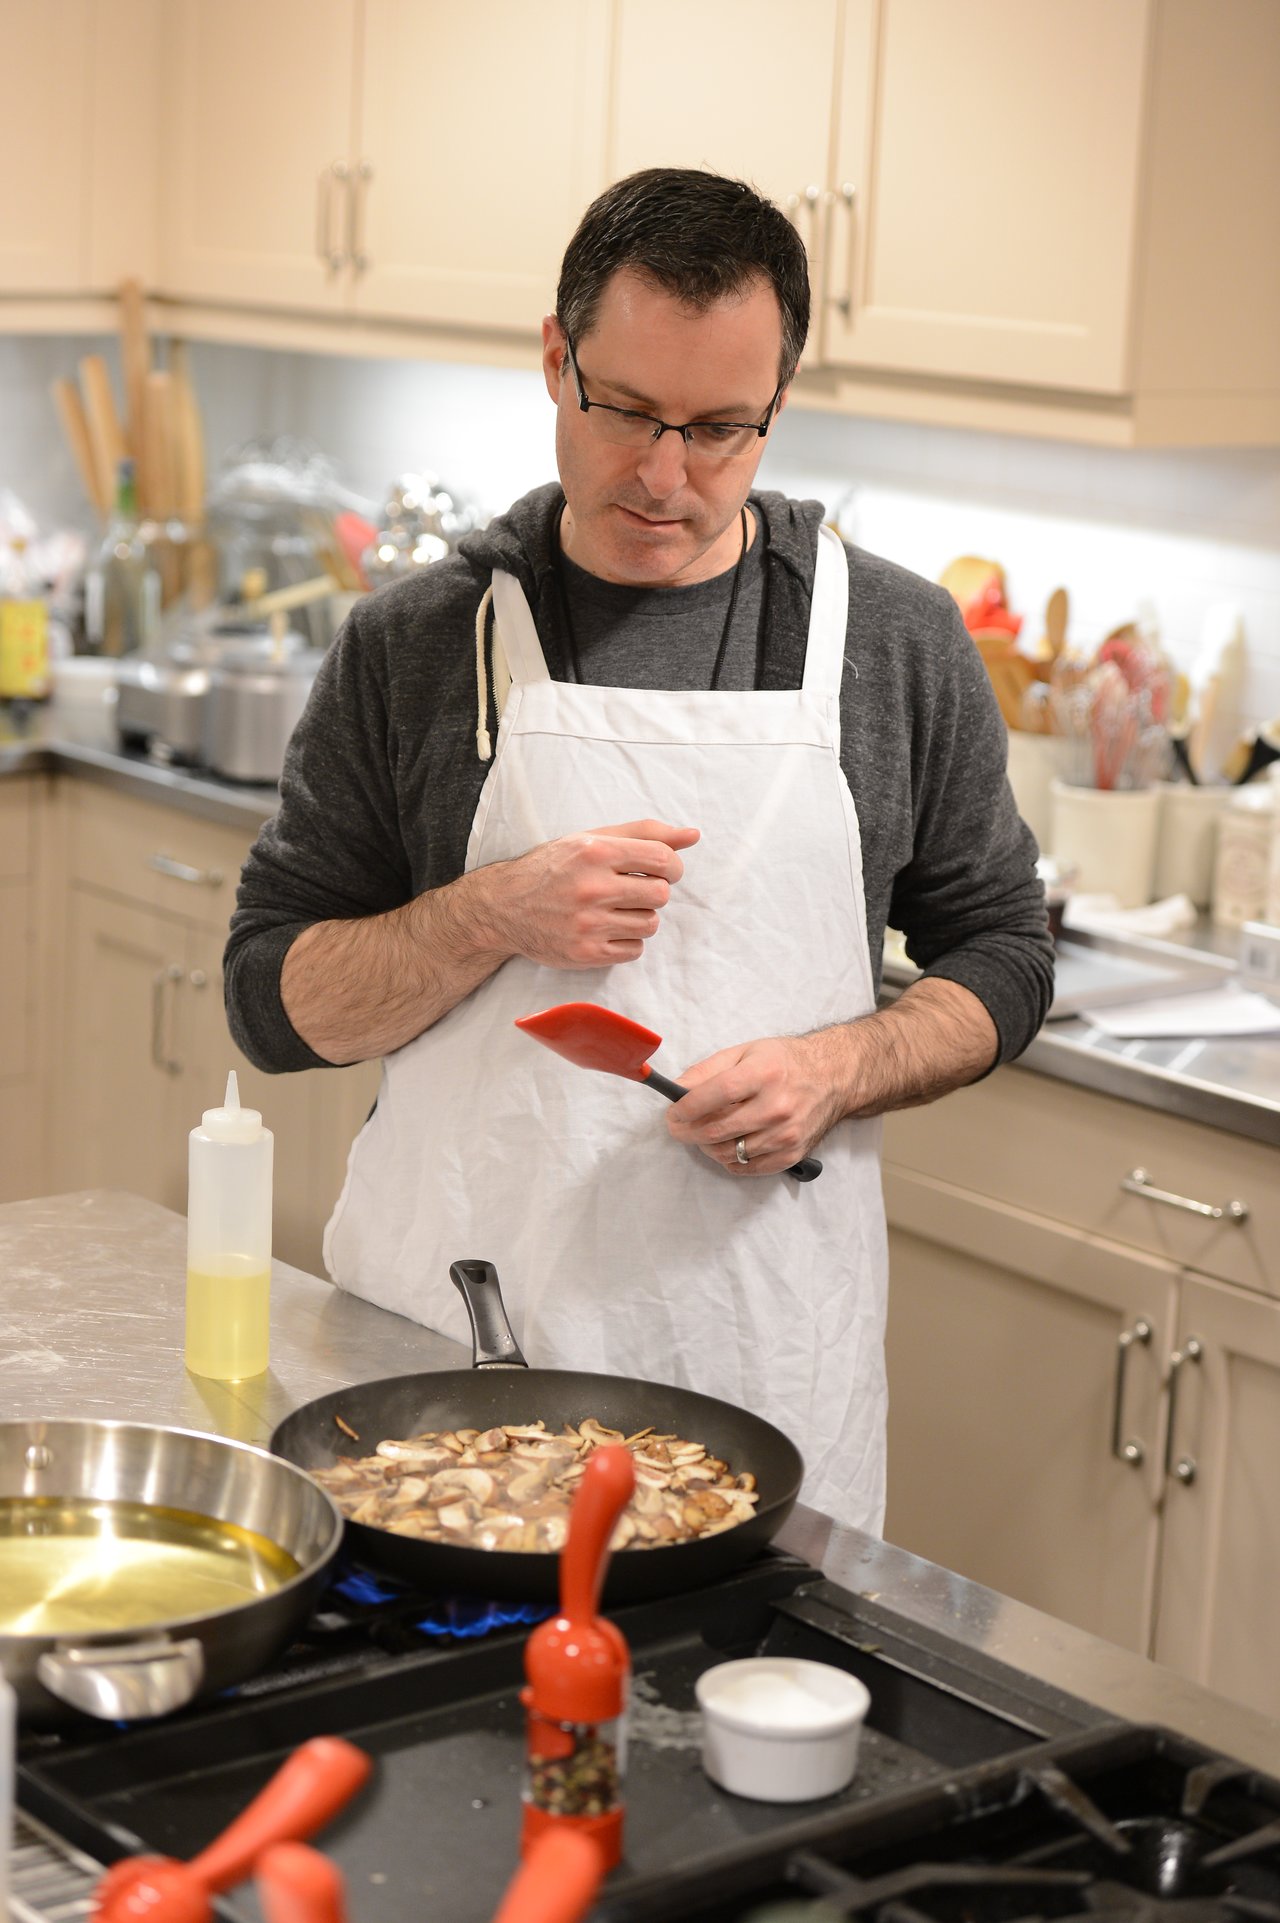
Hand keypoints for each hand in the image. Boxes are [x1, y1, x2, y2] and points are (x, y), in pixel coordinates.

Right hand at [478, 819, 699, 969]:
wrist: (505, 907)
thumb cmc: (553, 868)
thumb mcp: (592, 840)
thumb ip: (644, 834)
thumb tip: (693, 835)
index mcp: (595, 852)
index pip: (663, 858)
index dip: (672, 866)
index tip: (663, 870)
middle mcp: (592, 888)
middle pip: (661, 894)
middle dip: (653, 892)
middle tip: (633, 891)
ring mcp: (588, 924)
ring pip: (651, 924)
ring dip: (641, 917)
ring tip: (616, 910)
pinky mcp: (586, 953)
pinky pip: (635, 949)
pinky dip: (628, 940)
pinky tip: (606, 929)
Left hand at [665, 1032, 846, 1175]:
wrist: (833, 1078)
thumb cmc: (785, 1062)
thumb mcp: (745, 1052)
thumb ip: (707, 1070)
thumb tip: (677, 1090)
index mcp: (764, 1074)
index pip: (716, 1095)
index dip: (687, 1108)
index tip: (672, 1113)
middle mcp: (777, 1107)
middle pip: (718, 1130)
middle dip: (687, 1132)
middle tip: (677, 1127)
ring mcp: (786, 1135)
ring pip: (728, 1153)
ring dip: (706, 1147)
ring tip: (704, 1133)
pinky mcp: (792, 1154)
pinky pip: (746, 1168)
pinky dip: (728, 1160)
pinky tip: (727, 1144)